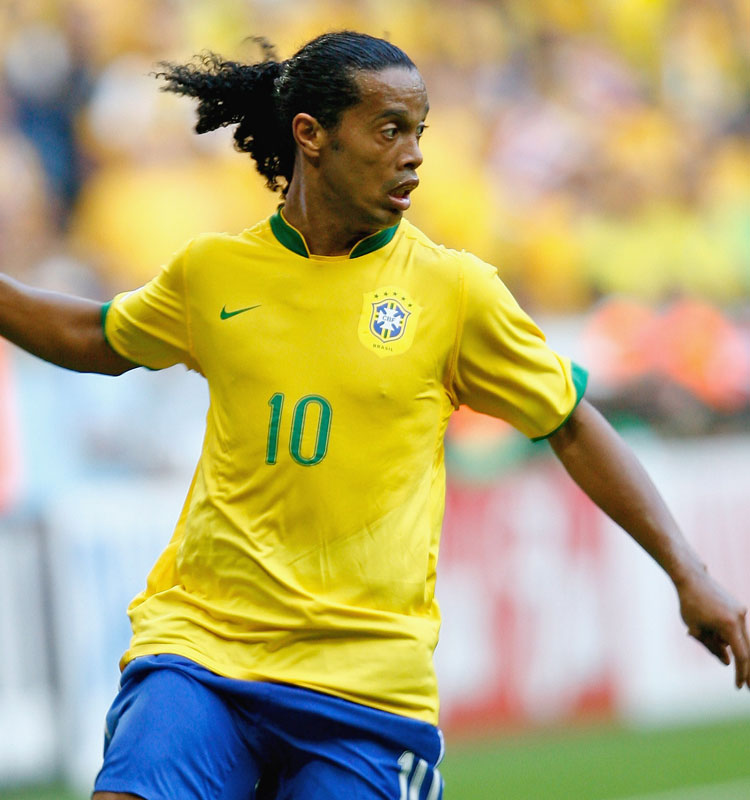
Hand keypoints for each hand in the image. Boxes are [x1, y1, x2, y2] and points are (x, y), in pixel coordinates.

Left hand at [677, 567, 749, 688]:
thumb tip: (728, 662)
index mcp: (729, 625)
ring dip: (731, 648)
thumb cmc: (689, 604)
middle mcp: (739, 618)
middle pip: (747, 649)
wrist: (691, 577)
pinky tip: (713, 630)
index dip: (741, 673)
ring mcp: (740, 611)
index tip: (740, 686)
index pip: (741, 656)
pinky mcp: (738, 607)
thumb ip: (713, 648)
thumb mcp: (697, 630)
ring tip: (719, 649)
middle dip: (746, 668)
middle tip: (748, 687)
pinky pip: (736, 628)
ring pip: (740, 638)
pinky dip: (728, 636)